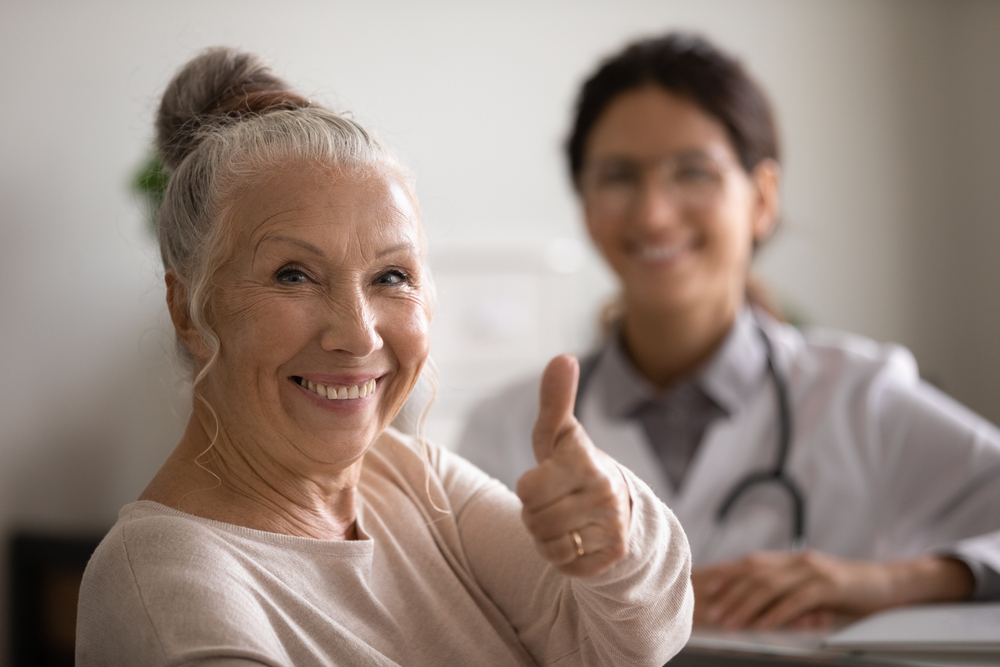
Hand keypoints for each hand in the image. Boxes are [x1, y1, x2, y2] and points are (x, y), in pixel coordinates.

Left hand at [517, 354, 631, 576]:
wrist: (617, 504)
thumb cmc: (573, 465)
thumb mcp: (560, 434)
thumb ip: (555, 399)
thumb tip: (563, 357)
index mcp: (587, 464)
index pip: (528, 487)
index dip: (528, 486)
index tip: (544, 479)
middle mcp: (605, 495)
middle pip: (534, 519)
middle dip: (534, 514)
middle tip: (553, 502)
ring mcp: (612, 528)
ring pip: (549, 545)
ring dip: (546, 537)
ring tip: (562, 520)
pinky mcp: (613, 556)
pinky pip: (566, 566)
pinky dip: (562, 557)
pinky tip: (575, 539)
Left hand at [692, 550, 974, 629]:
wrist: (891, 586)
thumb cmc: (850, 592)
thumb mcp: (815, 589)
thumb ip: (789, 591)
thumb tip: (759, 604)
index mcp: (792, 560)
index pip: (751, 564)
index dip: (726, 575)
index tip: (704, 588)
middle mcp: (798, 561)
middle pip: (754, 573)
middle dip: (728, 591)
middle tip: (709, 609)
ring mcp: (813, 572)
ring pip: (770, 586)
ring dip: (745, 604)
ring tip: (728, 621)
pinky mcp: (829, 586)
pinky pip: (795, 601)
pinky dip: (775, 613)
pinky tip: (761, 626)